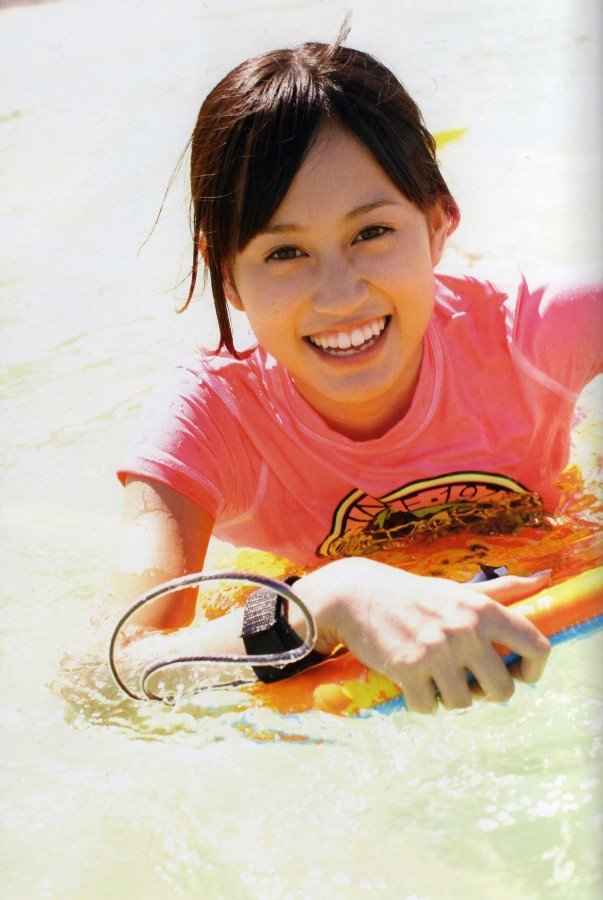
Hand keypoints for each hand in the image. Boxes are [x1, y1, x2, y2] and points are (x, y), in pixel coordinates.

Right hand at [293, 558, 551, 713]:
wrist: (356, 595)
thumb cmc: (414, 595)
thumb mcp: (459, 589)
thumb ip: (502, 591)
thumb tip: (545, 577)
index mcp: (483, 609)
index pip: (536, 646)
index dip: (533, 669)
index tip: (516, 673)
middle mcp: (465, 629)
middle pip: (504, 690)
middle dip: (486, 692)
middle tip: (466, 679)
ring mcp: (437, 651)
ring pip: (464, 704)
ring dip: (449, 697)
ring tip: (433, 676)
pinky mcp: (408, 669)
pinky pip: (429, 708)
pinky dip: (420, 702)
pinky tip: (410, 681)